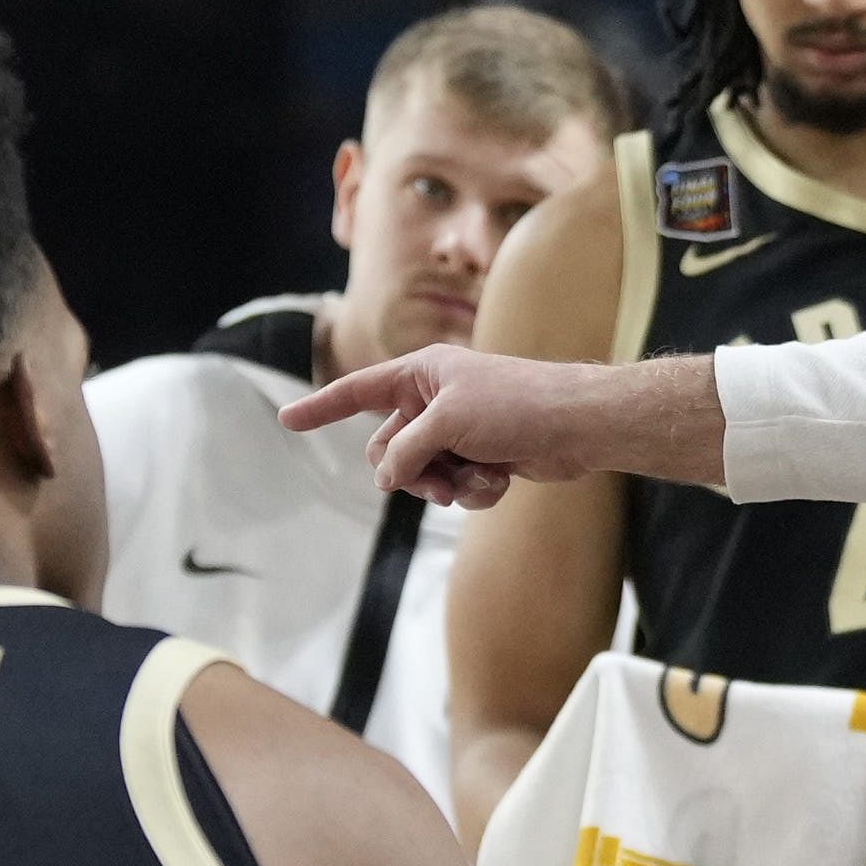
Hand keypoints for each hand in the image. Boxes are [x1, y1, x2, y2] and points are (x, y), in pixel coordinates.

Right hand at [281, 345, 712, 507]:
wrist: (577, 425)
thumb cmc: (515, 405)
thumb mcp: (446, 423)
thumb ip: (404, 451)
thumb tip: (386, 479)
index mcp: (420, 374)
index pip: (357, 393)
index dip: (322, 408)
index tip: (288, 420)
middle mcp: (434, 400)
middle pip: (388, 451)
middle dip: (412, 473)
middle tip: (440, 481)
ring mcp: (458, 431)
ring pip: (424, 476)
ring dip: (449, 486)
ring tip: (480, 478)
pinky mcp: (483, 457)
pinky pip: (457, 487)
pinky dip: (477, 490)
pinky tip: (504, 480)